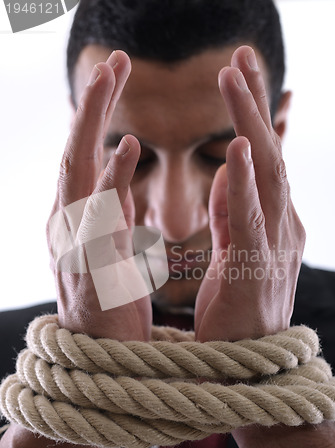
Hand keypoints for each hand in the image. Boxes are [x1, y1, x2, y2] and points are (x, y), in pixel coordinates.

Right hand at [47, 51, 151, 340]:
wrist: (102, 360)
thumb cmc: (112, 304)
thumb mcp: (111, 250)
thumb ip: (113, 216)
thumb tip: (122, 187)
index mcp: (78, 220)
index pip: (85, 157)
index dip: (98, 116)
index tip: (117, 76)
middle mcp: (68, 224)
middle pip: (75, 151)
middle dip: (91, 105)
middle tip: (112, 61)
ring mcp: (73, 243)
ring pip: (77, 170)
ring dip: (92, 122)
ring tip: (108, 76)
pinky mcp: (90, 266)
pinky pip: (100, 214)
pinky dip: (111, 177)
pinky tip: (127, 145)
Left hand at [195, 46, 304, 341]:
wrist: (247, 365)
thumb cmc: (237, 307)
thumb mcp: (235, 251)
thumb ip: (233, 212)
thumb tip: (226, 173)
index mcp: (269, 219)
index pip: (261, 158)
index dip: (251, 115)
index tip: (239, 75)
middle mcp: (280, 223)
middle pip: (266, 153)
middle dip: (253, 102)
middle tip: (241, 54)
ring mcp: (273, 243)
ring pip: (263, 173)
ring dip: (249, 123)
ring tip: (236, 76)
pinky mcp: (255, 266)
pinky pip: (250, 216)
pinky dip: (244, 181)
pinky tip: (238, 146)